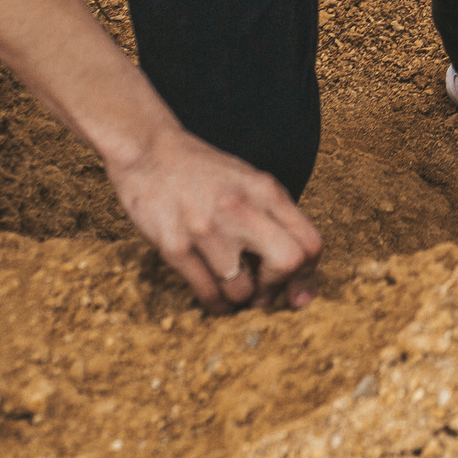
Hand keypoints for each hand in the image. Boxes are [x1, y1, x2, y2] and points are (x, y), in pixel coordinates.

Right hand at [108, 125, 321, 314]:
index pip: (310, 243)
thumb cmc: (203, 172)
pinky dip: (216, 304)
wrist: (147, 153)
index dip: (308, 274)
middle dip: (280, 286)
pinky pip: (206, 293)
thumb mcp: (250, 182)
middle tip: (266, 292)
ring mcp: (206, 230)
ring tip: (236, 291)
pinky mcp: (174, 247)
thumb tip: (300, 266)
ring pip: (243, 290)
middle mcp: (241, 209)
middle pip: (289, 263)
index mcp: (266, 191)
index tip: (297, 287)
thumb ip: (275, 216)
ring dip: (242, 299)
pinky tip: (216, 299)